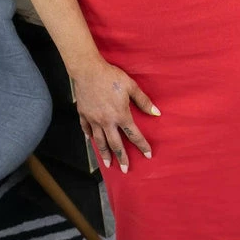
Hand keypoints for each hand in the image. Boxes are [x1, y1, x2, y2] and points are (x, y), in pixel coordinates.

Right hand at [72, 57, 160, 172]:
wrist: (88, 70)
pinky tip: (91, 141)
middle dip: (121, 158)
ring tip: (108, 164)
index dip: (142, 146)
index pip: (134, 135)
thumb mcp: (131, 86)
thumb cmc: (111, 76)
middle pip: (115, 144)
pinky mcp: (83, 114)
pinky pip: (86, 128)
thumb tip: (156, 113)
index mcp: (120, 115)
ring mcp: (93, 119)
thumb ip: (143, 101)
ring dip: (104, 153)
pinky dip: (89, 136)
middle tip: (125, 169)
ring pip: (99, 141)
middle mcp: (107, 121)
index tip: (148, 155)